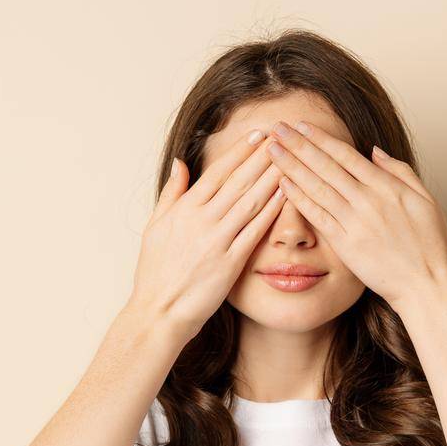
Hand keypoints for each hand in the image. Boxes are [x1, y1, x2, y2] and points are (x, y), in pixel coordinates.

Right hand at [131, 128, 285, 339]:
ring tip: (290, 160)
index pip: (217, 172)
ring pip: (249, 202)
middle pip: (238, 181)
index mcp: (184, 209)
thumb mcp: (155, 226)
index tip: (257, 134)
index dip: (240, 151)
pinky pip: (254, 232)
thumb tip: (181, 162)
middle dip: (262, 157)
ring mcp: (217, 241)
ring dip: (271, 178)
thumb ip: (171, 193)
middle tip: (283, 137)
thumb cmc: (155, 272)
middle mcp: (201, 221)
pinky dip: (271, 212)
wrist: (159, 311)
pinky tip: (286, 196)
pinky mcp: (230, 263)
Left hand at [264, 119, 446, 310]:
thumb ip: (400, 172)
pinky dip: (299, 199)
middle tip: (276, 128)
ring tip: (272, 150)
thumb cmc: (432, 246)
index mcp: (387, 187)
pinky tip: (283, 185)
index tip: (301, 125)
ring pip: (317, 187)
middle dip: (298, 145)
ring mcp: (354, 223)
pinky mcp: (345, 245)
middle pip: (325, 166)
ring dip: (292, 166)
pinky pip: (317, 217)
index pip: (346, 155)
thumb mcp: (427, 200)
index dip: (320, 138)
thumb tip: (374, 151)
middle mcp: (367, 201)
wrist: (427, 286)